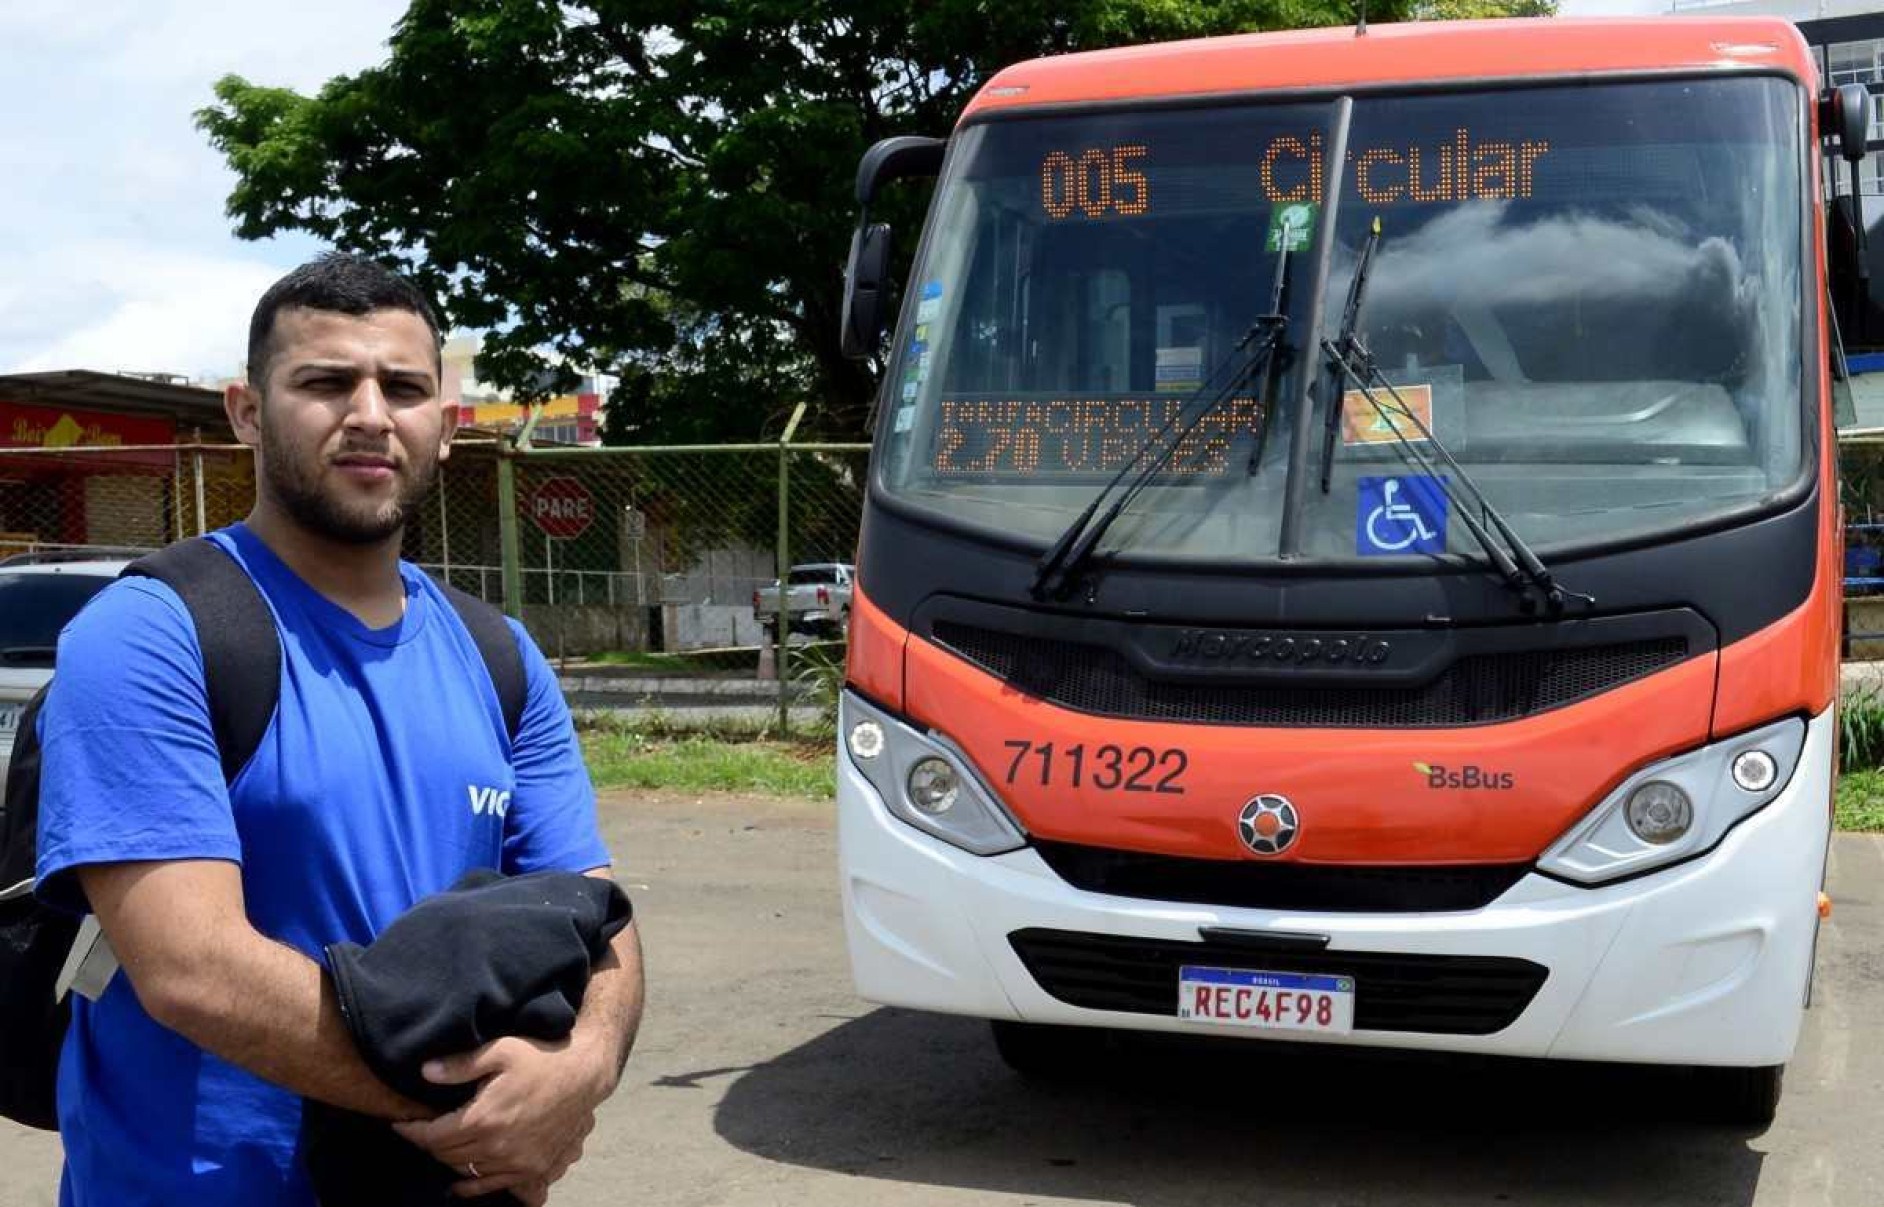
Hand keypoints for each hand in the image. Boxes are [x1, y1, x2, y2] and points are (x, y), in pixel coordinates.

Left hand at [391, 1034, 607, 1195]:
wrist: (585, 1074)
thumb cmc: (541, 1057)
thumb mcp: (500, 1051)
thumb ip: (460, 1065)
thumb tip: (424, 1072)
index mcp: (483, 1118)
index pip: (432, 1136)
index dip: (411, 1131)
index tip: (399, 1123)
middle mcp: (496, 1146)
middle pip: (445, 1155)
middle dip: (428, 1143)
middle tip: (420, 1130)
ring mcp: (515, 1160)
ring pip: (465, 1169)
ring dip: (448, 1159)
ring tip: (440, 1145)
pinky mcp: (530, 1167)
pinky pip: (492, 1184)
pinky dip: (471, 1185)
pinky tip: (459, 1182)